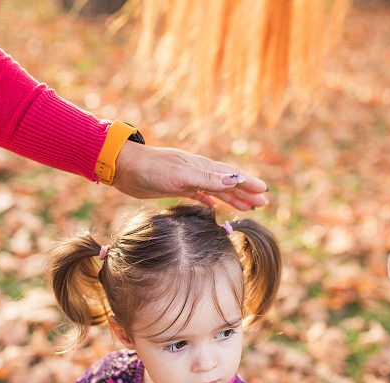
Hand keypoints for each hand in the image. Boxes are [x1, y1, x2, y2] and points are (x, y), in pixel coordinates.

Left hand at [113, 142, 267, 210]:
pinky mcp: (176, 188)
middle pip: (228, 183)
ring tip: (246, 207)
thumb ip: (207, 179)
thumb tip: (235, 179)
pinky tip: (214, 208)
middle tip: (263, 203)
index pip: (232, 175)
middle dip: (246, 193)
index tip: (264, 191)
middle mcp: (198, 172)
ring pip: (216, 190)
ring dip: (232, 198)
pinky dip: (210, 202)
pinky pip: (199, 196)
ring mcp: (188, 180)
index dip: (249, 183)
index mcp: (202, 166)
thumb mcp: (181, 175)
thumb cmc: (152, 169)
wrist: (125, 169)